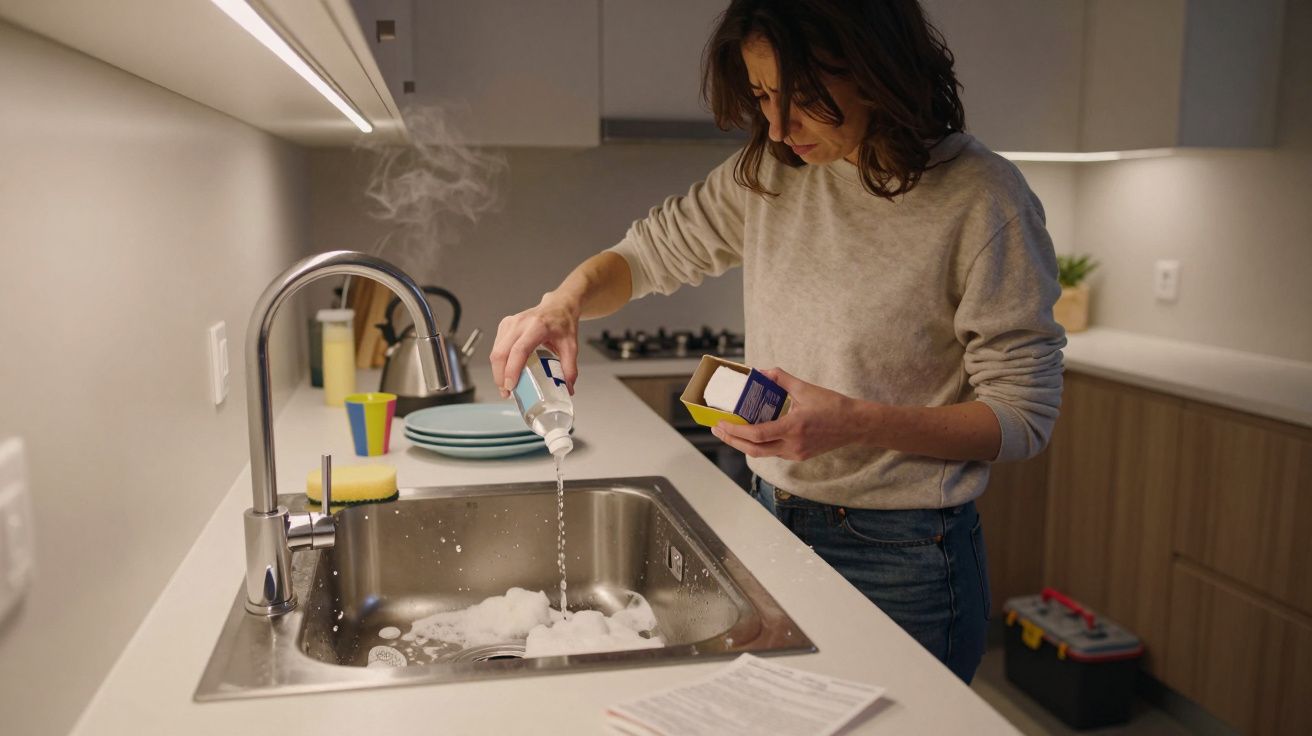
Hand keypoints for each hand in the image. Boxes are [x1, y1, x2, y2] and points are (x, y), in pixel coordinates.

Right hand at [489, 292, 580, 398]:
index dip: (512, 369)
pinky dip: (499, 362)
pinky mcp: (505, 325)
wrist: (558, 306)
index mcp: (537, 327)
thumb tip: (567, 388)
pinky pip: (496, 347)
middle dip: (500, 376)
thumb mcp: (571, 346)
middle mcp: (520, 323)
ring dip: (498, 371)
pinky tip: (506, 372)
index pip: (519, 350)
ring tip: (506, 386)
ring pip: (496, 351)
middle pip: (501, 352)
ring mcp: (510, 323)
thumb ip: (569, 368)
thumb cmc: (563, 323)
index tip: (510, 386)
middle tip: (506, 392)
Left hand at [710, 368, 865, 460]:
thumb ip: (782, 378)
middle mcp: (792, 445)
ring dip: (743, 443)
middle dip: (731, 440)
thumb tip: (762, 371)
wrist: (856, 425)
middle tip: (717, 428)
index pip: (756, 434)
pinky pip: (773, 452)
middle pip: (753, 449)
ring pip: (762, 453)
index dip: (735, 431)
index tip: (721, 423)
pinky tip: (751, 433)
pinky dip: (759, 444)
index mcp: (793, 427)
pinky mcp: (799, 456)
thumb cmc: (834, 406)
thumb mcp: (806, 388)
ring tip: (729, 431)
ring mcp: (795, 453)